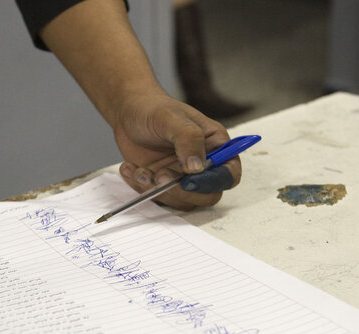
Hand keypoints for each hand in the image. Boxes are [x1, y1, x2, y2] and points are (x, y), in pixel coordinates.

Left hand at [112, 91, 241, 209]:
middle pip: (207, 195)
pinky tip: (130, 169)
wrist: (129, 112)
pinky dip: (142, 189)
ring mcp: (183, 177)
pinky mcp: (164, 184)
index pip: (229, 174)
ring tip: (140, 171)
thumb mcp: (172, 118)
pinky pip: (158, 198)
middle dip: (181, 191)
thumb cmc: (154, 108)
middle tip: (159, 176)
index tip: (188, 181)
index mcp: (216, 145)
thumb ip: (189, 139)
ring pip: (181, 200)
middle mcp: (204, 164)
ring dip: (157, 191)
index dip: (213, 183)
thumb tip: (197, 168)